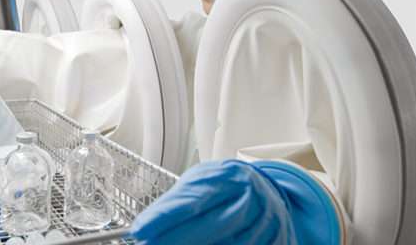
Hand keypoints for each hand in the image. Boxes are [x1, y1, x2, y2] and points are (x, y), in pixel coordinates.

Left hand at [131, 160, 295, 244]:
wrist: (267, 190)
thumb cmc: (226, 185)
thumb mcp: (201, 182)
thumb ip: (176, 202)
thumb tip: (145, 225)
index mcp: (228, 177)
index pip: (191, 199)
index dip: (164, 218)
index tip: (140, 230)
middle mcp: (249, 198)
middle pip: (209, 225)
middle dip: (174, 240)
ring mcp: (264, 222)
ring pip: (227, 244)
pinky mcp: (274, 241)